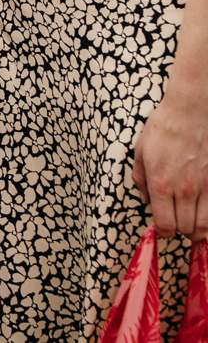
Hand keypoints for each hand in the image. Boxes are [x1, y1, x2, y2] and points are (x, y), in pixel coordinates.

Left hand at [135, 89, 207, 238]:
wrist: (191, 112)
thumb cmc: (163, 129)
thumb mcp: (140, 152)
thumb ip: (141, 181)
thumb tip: (147, 201)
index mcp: (160, 183)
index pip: (165, 225)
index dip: (162, 231)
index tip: (161, 227)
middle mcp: (184, 189)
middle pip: (185, 229)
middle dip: (178, 230)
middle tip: (175, 222)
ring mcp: (204, 187)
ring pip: (204, 226)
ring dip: (195, 229)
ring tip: (189, 222)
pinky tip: (202, 212)